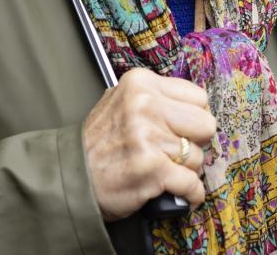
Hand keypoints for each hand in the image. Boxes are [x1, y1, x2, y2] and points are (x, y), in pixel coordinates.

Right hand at [83, 68, 216, 221]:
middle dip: (194, 142)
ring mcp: (149, 137)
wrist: (70, 177)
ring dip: (185, 170)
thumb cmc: (100, 143)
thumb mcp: (121, 101)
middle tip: (175, 151)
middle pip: (206, 124)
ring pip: (198, 157)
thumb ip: (155, 98)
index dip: (192, 118)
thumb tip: (195, 108)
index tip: (180, 130)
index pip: (199, 97)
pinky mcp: (153, 169)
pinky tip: (180, 192)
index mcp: (141, 83)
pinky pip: (193, 183)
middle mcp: (146, 105)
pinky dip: (190, 193)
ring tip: (161, 169)